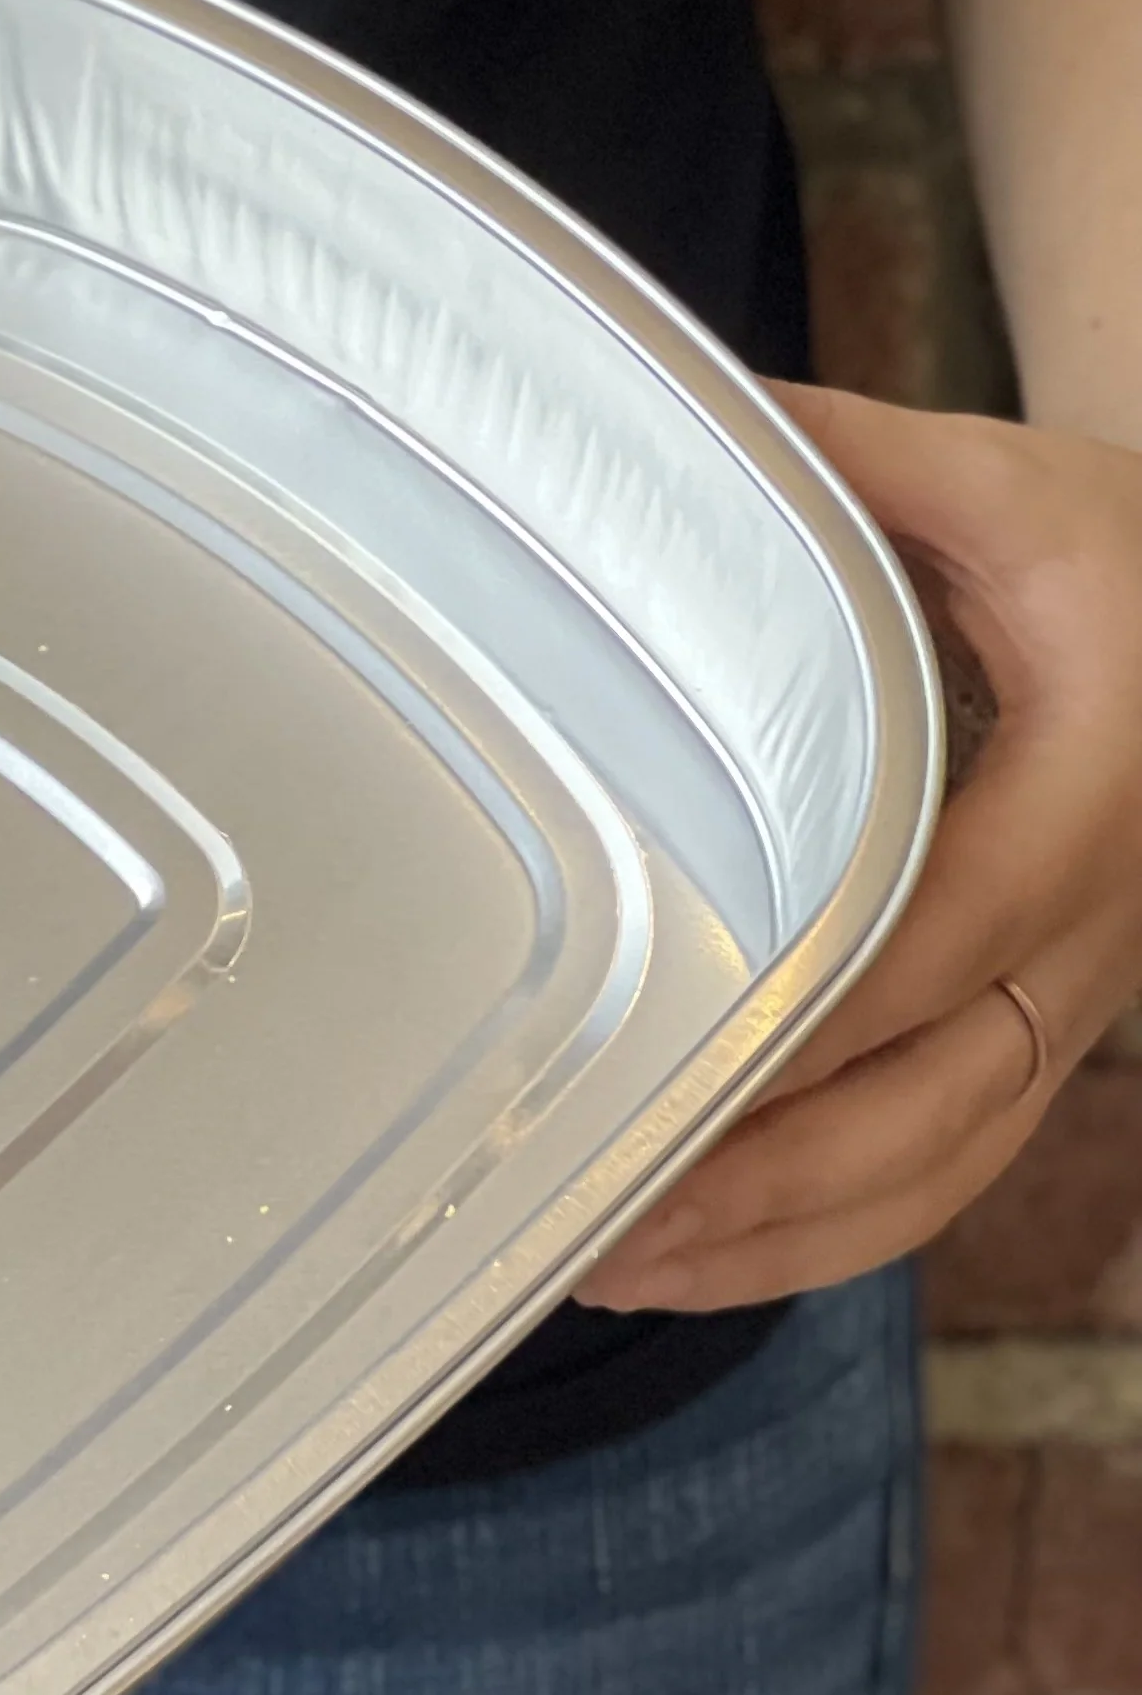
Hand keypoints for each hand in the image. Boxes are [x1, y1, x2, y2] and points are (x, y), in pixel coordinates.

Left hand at [581, 382, 1141, 1312]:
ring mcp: (1064, 1003)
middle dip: (773, 1179)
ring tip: (612, 1268)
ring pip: (941, 1166)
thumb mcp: (998, 481)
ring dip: (782, 1239)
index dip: (819, 1022)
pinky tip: (687, 1258)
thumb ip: (851, 461)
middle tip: (602, 1215)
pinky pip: (941, 1169)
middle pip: (937, 1099)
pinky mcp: (1027, 1038)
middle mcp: (1088, 928)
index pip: (944, 933)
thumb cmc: (1101, 545)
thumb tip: (688, 426)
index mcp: (1086, 793)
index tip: (684, 1077)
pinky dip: (821, 1236)